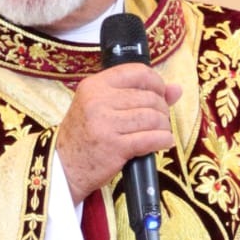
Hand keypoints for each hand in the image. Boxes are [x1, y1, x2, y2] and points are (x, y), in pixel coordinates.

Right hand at [56, 64, 181, 202]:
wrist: (64, 167)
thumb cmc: (84, 136)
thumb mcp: (101, 107)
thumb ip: (137, 94)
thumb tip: (176, 89)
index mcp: (94, 86)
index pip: (137, 72)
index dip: (156, 83)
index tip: (160, 95)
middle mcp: (99, 101)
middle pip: (149, 97)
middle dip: (162, 109)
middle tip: (159, 120)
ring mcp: (106, 124)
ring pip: (152, 117)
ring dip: (163, 127)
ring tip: (160, 132)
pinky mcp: (115, 147)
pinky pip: (151, 139)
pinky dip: (163, 141)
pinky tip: (164, 143)